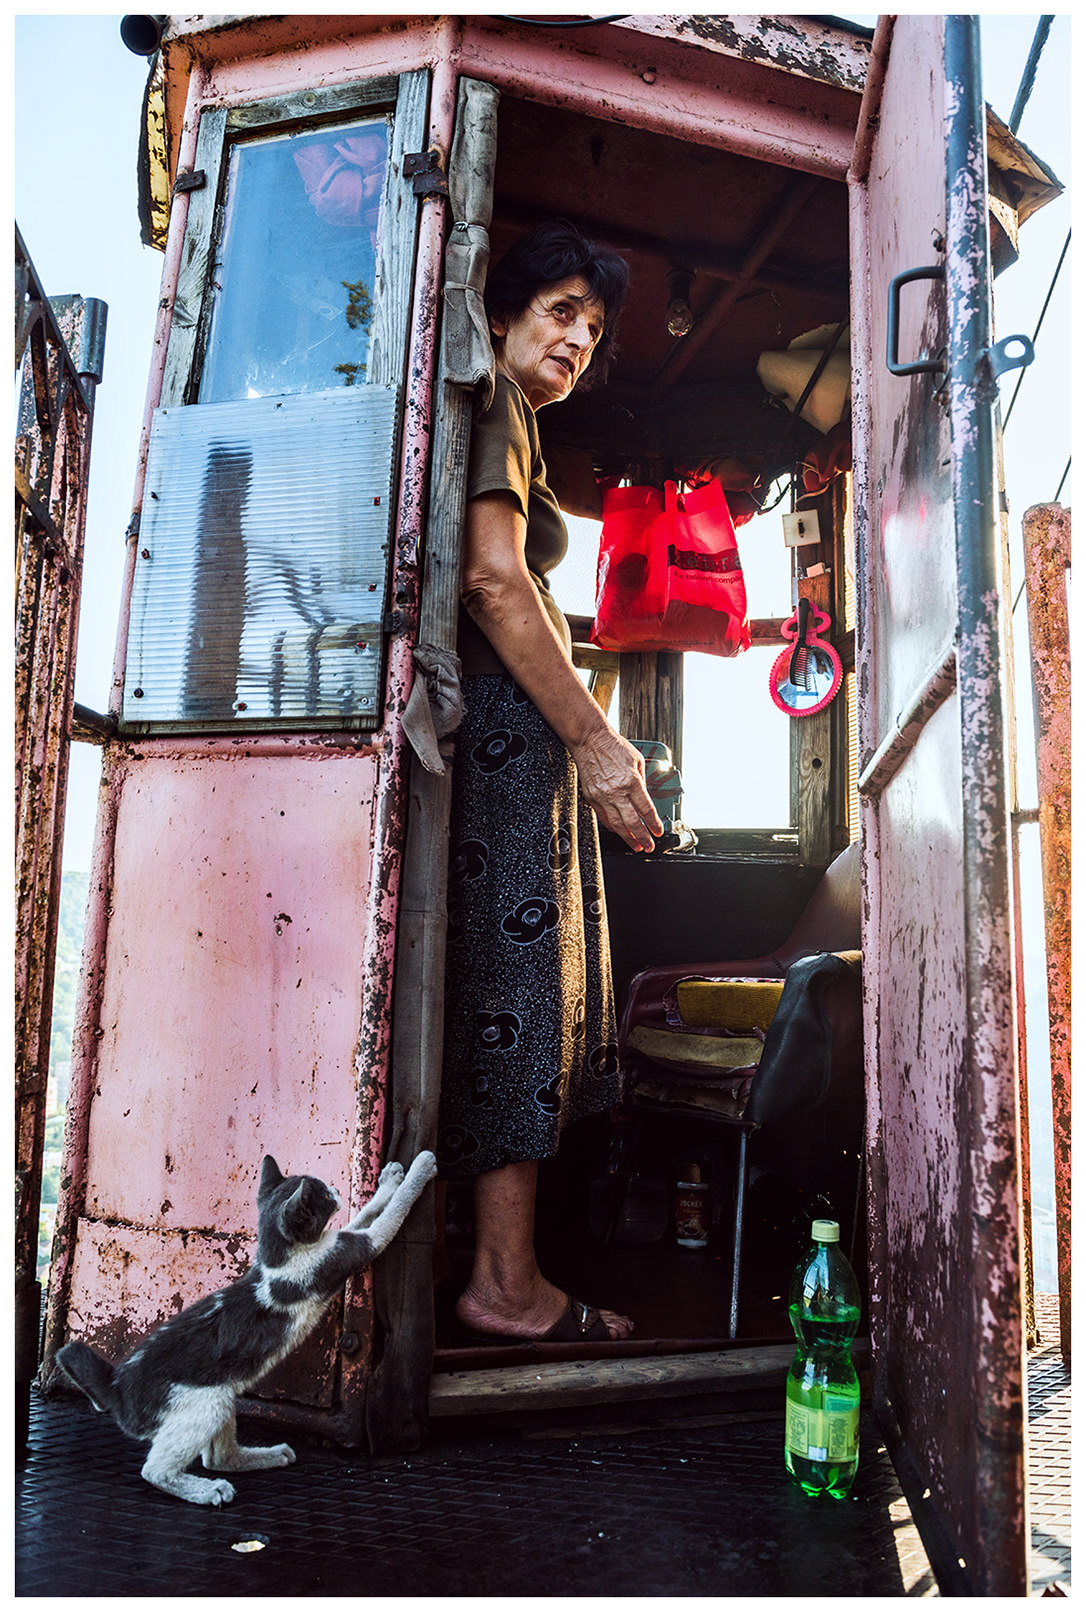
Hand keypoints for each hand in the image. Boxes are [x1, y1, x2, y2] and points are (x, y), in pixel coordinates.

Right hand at [569, 727, 662, 852]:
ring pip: (616, 824)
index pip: (646, 809)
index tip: (658, 831)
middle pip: (632, 821)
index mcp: (631, 781)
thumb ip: (642, 779)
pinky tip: (619, 831)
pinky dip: (613, 827)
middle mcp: (616, 791)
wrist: (590, 740)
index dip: (653, 823)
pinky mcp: (591, 797)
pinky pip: (603, 817)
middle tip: (648, 846)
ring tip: (635, 845)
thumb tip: (645, 795)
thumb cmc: (613, 746)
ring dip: (627, 837)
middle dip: (642, 837)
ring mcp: (602, 796)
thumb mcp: (637, 760)